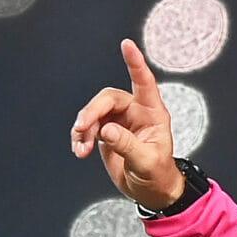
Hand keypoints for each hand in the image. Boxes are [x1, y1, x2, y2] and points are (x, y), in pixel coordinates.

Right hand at [70, 39, 183, 208]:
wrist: (150, 191)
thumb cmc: (158, 175)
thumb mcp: (147, 162)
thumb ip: (127, 145)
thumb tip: (107, 130)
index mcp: (153, 113)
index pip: (144, 83)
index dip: (135, 63)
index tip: (127, 45)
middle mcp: (135, 113)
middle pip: (107, 99)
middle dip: (92, 112)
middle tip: (82, 128)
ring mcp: (119, 121)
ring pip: (93, 113)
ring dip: (82, 129)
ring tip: (81, 149)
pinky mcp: (106, 132)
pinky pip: (87, 127)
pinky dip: (79, 137)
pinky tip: (79, 150)